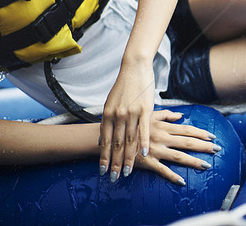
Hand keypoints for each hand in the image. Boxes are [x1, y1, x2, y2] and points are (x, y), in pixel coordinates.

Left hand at [99, 59, 155, 181]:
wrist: (134, 68)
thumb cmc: (123, 86)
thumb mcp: (110, 103)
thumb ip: (106, 121)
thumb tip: (101, 139)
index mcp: (107, 114)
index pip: (105, 141)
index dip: (104, 157)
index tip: (103, 171)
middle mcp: (117, 115)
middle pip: (116, 145)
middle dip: (114, 163)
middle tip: (114, 178)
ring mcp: (131, 113)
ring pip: (129, 141)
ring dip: (128, 158)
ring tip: (127, 172)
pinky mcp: (144, 110)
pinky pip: (144, 130)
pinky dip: (144, 143)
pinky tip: (144, 154)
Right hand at [133, 110, 220, 184]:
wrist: (113, 137)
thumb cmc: (132, 124)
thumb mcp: (149, 115)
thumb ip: (166, 115)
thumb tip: (181, 116)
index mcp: (163, 126)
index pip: (187, 129)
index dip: (201, 133)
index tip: (213, 136)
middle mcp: (162, 137)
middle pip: (187, 142)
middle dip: (204, 146)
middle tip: (217, 149)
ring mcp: (155, 150)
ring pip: (179, 156)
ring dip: (194, 161)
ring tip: (207, 165)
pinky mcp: (147, 162)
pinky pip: (162, 170)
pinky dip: (172, 176)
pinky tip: (182, 181)